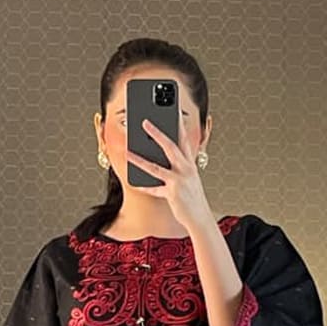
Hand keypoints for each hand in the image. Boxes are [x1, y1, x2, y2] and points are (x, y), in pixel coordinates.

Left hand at [125, 111, 212, 233]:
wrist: (200, 217)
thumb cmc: (191, 196)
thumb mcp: (188, 177)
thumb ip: (177, 165)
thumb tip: (158, 154)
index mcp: (190, 163)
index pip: (184, 138)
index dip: (178, 122)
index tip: (173, 108)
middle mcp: (186, 169)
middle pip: (170, 146)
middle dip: (157, 133)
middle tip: (144, 121)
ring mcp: (179, 181)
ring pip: (156, 167)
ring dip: (140, 159)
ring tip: (127, 151)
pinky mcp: (172, 194)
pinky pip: (154, 189)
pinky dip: (143, 186)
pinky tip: (132, 181)